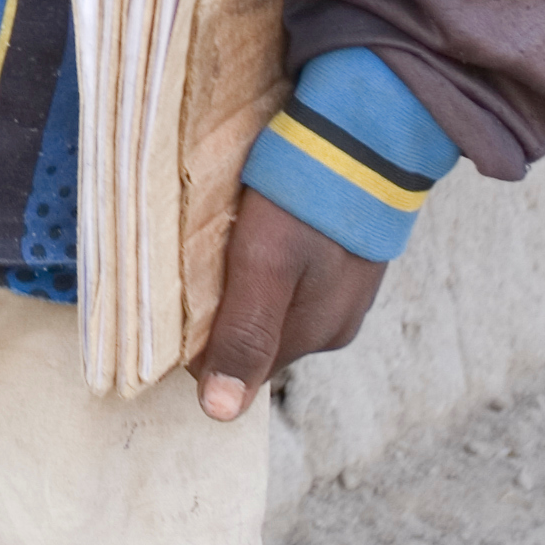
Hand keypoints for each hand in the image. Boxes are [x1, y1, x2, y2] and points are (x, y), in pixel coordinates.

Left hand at [195, 185, 385, 422]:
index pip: (241, 366)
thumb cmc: (310, 196)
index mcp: (315, 334)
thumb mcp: (265, 264)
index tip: (175, 305)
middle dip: (223, 313)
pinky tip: (256, 228)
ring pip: (275, 302)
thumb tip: (221, 414)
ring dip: (244, 283)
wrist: (370, 130)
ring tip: (221, 244)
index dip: (202, 343)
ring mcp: (345, 286)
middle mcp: (335, 321)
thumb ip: (245, 335)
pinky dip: (268, 259)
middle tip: (192, 268)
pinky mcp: (346, 253)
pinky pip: (295, 272)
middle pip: (258, 334)